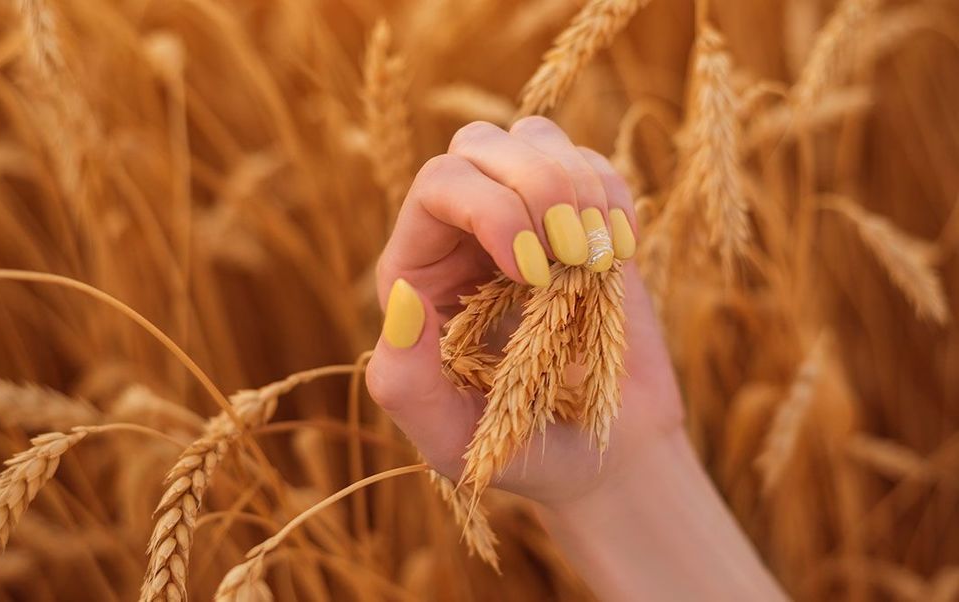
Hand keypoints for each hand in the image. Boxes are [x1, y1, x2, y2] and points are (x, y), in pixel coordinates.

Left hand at [365, 116, 684, 507]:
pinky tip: (620, 253)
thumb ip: (405, 383)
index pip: (437, 186)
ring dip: (577, 185)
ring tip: (595, 258)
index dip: (489, 207)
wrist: (604, 459)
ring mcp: (523, 221)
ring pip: (533, 139)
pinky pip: (591, 163)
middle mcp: (461, 236)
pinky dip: (613, 196)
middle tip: (570, 257)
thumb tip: (401, 295)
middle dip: (537, 186)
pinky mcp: (581, 224)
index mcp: (417, 276)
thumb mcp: (449, 441)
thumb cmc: (519, 454)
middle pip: (479, 145)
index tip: (534, 271)